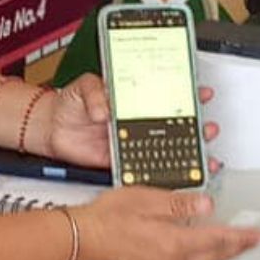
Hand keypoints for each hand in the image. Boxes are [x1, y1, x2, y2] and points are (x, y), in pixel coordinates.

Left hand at [42, 77, 223, 173]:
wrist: (50, 128)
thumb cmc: (69, 102)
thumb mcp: (82, 86)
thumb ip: (95, 93)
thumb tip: (105, 108)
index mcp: (130, 99)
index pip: (163, 94)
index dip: (184, 93)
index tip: (201, 92)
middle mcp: (135, 120)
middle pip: (171, 122)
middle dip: (194, 124)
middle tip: (208, 126)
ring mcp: (129, 141)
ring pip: (163, 146)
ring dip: (184, 150)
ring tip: (201, 152)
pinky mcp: (119, 160)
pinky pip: (142, 167)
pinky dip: (159, 171)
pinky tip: (174, 173)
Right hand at [72, 186, 259, 259]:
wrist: (82, 238)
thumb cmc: (107, 217)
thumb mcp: (147, 199)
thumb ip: (180, 203)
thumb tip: (206, 205)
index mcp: (173, 242)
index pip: (218, 239)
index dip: (241, 236)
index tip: (257, 234)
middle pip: (214, 256)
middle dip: (237, 248)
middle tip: (254, 241)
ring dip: (222, 255)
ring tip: (235, 246)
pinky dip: (204, 259)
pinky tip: (204, 253)